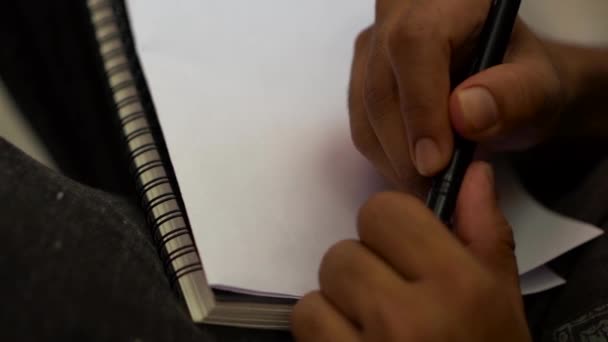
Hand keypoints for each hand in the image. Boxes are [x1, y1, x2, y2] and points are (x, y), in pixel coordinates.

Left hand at [292, 162, 531, 341]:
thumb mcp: (500, 299)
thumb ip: (484, 231)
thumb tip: (472, 174)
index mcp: (456, 285)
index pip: (382, 212)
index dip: (389, 226)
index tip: (401, 247)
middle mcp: (407, 315)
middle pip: (343, 251)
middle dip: (365, 268)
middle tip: (392, 297)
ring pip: (319, 288)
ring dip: (340, 303)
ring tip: (373, 328)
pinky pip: (305, 323)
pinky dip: (323, 333)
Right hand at [349, 0, 568, 191]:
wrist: (504, 86)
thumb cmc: (522, 81)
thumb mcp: (540, 86)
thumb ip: (515, 95)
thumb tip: (464, 113)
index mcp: (447, 1)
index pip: (415, 45)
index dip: (420, 107)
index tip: (435, 163)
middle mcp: (399, 15)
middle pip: (381, 86)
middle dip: (405, 150)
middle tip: (438, 192)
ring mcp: (373, 47)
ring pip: (365, 112)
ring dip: (395, 160)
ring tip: (434, 187)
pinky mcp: (361, 77)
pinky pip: (362, 126)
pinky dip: (387, 158)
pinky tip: (417, 170)